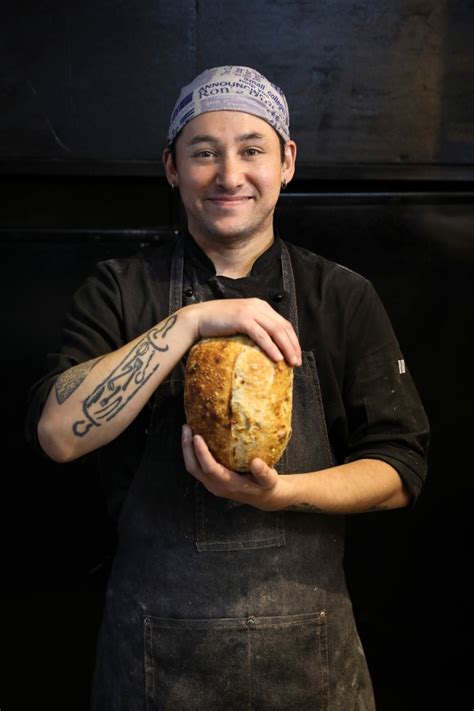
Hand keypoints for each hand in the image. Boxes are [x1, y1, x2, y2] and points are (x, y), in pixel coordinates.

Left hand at [181, 424, 290, 510]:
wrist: (264, 498)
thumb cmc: (267, 486)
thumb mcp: (270, 481)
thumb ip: (264, 473)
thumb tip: (256, 462)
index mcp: (229, 485)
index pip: (210, 469)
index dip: (201, 453)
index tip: (197, 436)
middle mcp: (216, 486)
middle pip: (194, 468)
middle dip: (187, 448)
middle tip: (187, 427)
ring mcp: (212, 484)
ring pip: (192, 467)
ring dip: (187, 449)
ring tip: (187, 429)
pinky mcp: (211, 480)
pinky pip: (197, 466)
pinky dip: (192, 452)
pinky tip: (195, 437)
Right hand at [182, 298, 300, 365]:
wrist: (198, 318)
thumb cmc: (217, 323)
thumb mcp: (241, 321)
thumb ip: (255, 326)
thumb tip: (267, 344)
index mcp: (260, 306)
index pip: (283, 323)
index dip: (292, 339)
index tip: (296, 354)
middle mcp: (258, 306)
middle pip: (283, 327)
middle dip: (292, 345)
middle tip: (296, 362)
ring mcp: (250, 311)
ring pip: (275, 331)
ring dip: (286, 348)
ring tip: (291, 362)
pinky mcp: (242, 319)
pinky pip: (261, 335)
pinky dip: (271, 347)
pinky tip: (277, 358)